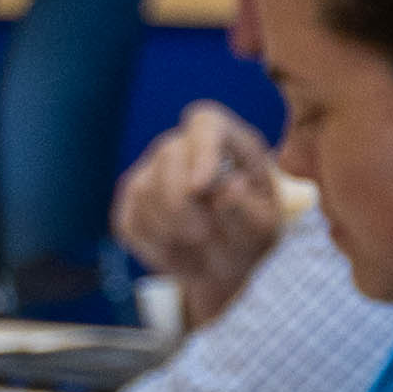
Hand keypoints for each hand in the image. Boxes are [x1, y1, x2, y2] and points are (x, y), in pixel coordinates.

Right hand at [110, 105, 287, 328]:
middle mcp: (186, 147)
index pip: (206, 123)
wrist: (223, 268)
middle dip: (180, 201)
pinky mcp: (131, 201)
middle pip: (168, 154)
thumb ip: (249, 209)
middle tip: (201, 235)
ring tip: (198, 250)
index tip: (201, 187)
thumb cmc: (250, 238)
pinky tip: (178, 253)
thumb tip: (229, 187)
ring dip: (170, 228)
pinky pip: (130, 219)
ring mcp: (153, 170)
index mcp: (228, 142)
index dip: (201, 149)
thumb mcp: (262, 229)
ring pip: (143, 189)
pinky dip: (155, 245)